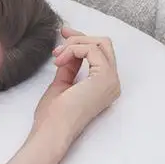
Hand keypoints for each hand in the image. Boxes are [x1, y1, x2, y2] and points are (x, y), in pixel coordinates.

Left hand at [32, 25, 121, 145]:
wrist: (52, 130)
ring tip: (57, 56)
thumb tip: (69, 49)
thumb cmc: (54, 114)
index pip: (100, 53)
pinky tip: (60, 60)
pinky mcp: (105, 78)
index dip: (81, 40)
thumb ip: (69, 67)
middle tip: (60, 38)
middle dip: (80, 37)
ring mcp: (111, 81)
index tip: (64, 33)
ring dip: (74, 44)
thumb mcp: (62, 83)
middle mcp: (112, 83)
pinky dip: (73, 49)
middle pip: (104, 44)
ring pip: (100, 43)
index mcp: (104, 85)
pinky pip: (92, 50)